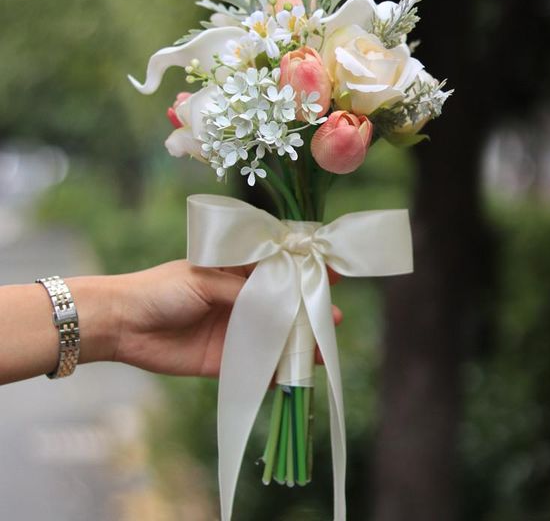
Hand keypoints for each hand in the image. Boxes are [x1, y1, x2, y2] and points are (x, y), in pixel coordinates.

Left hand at [105, 260, 341, 376]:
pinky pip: (254, 365)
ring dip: (297, 341)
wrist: (123, 324)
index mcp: (235, 272)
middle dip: (307, 309)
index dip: (303, 270)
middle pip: (281, 305)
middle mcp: (239, 300)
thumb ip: (241, 291)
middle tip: (332, 316)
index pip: (278, 269)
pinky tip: (295, 373)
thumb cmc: (161, 289)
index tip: (330, 273)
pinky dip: (274, 370)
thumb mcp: (204, 278)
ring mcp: (233, 330)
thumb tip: (279, 299)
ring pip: (273, 336)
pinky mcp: (223, 359)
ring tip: (321, 346)